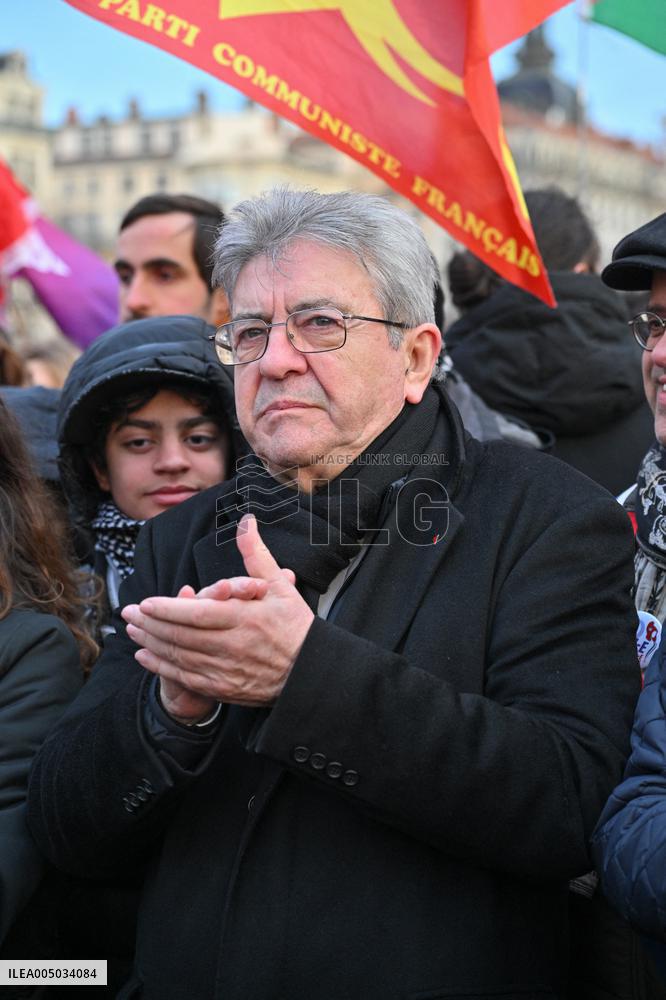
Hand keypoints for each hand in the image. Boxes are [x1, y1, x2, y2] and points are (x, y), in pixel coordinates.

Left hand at [122, 515, 313, 719]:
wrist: (308, 671)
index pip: (197, 613)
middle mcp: (232, 646)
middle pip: (181, 635)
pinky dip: (161, 668)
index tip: (145, 603)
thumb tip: (246, 522)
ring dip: (151, 644)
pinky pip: (185, 678)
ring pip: (179, 656)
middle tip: (127, 613)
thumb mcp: (279, 586)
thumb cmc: (294, 625)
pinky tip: (145, 657)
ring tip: (132, 631)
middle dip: (149, 624)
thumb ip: (256, 555)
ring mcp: (226, 669)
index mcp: (244, 619)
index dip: (167, 609)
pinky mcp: (223, 688)